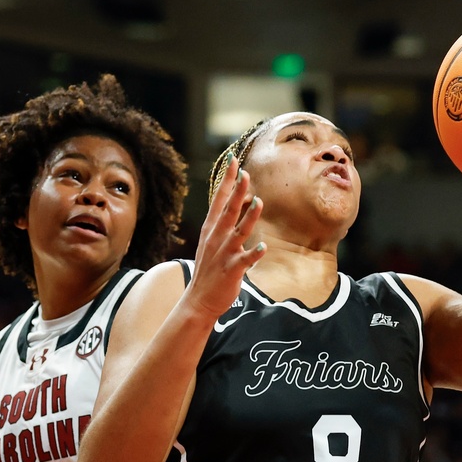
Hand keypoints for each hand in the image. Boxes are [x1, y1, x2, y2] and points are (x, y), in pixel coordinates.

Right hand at [185, 154, 266, 318]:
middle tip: (245, 173)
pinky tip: (263, 248)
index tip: (233, 161)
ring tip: (259, 202)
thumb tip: (238, 203)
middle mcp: (216, 238)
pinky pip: (244, 261)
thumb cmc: (209, 269)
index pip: (219, 199)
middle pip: (228, 211)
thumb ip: (224, 223)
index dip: (227, 180)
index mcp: (211, 229)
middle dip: (237, 192)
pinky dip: (253, 254)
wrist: (198, 300)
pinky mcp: (232, 270)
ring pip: (238, 232)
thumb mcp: (211, 241)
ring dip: (249, 218)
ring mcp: (223, 254)